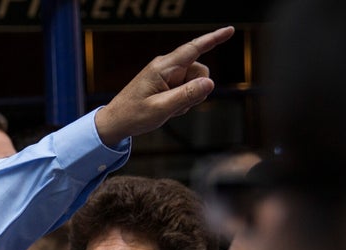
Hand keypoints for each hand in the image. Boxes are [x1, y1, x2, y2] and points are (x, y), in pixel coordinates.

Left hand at [94, 26, 233, 147]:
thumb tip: (210, 82)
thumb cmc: (133, 115)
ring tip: (168, 108)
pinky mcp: (166, 83)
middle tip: (178, 107)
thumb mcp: (162, 109)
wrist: (115, 122)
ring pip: (195, 82)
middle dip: (197, 89)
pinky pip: (186, 89)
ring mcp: (166, 75)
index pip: (194, 49)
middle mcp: (166, 67)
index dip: (214, 39)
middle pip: (200, 71)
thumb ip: (187, 96)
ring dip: (188, 98)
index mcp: (163, 68)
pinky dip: (181, 101)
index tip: (230, 30)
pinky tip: (166, 108)